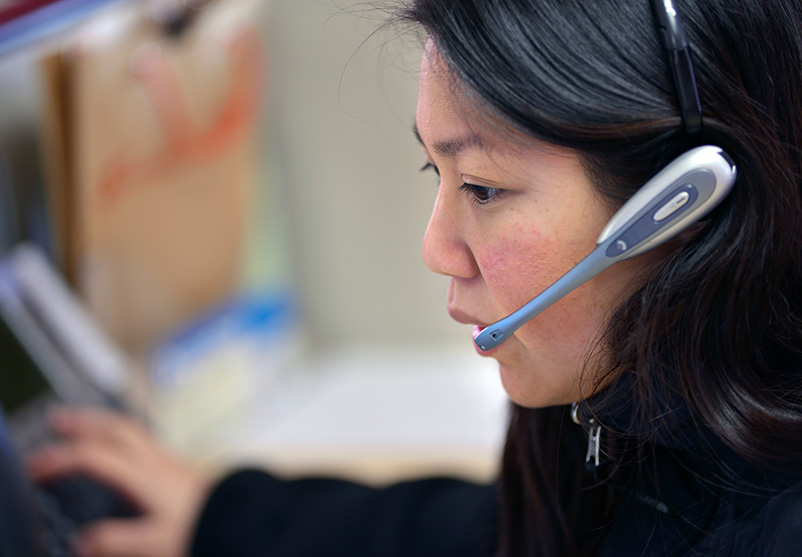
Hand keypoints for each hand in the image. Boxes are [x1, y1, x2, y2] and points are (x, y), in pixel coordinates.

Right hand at [28, 408, 210, 556]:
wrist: (244, 519)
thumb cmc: (204, 527)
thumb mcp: (154, 544)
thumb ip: (115, 542)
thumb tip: (84, 542)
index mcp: (145, 475)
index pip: (93, 456)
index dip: (61, 458)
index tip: (38, 465)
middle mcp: (158, 461)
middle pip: (115, 428)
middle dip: (83, 421)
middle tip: (58, 418)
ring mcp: (172, 461)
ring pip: (132, 430)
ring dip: (104, 423)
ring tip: (87, 423)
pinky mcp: (182, 468)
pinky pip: (147, 441)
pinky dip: (127, 436)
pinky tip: (128, 448)